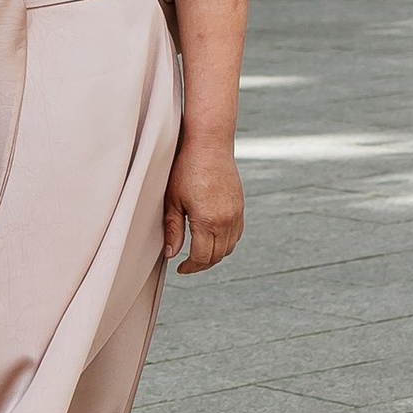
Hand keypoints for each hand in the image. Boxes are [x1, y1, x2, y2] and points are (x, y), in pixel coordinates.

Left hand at [163, 140, 244, 274]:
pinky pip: (236, 233)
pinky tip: (212, 237)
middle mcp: (226, 221)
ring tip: (198, 253)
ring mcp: (236, 214)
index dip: (190, 267)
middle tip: (187, 264)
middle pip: (217, 256)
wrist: (209, 144)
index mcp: (207, 221)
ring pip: (229, 247)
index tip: (180, 268)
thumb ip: (173, 229)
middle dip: (202, 264)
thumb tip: (172, 253)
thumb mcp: (173, 200)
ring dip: (215, 254)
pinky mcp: (240, 206)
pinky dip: (226, 242)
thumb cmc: (186, 167)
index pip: (202, 257)